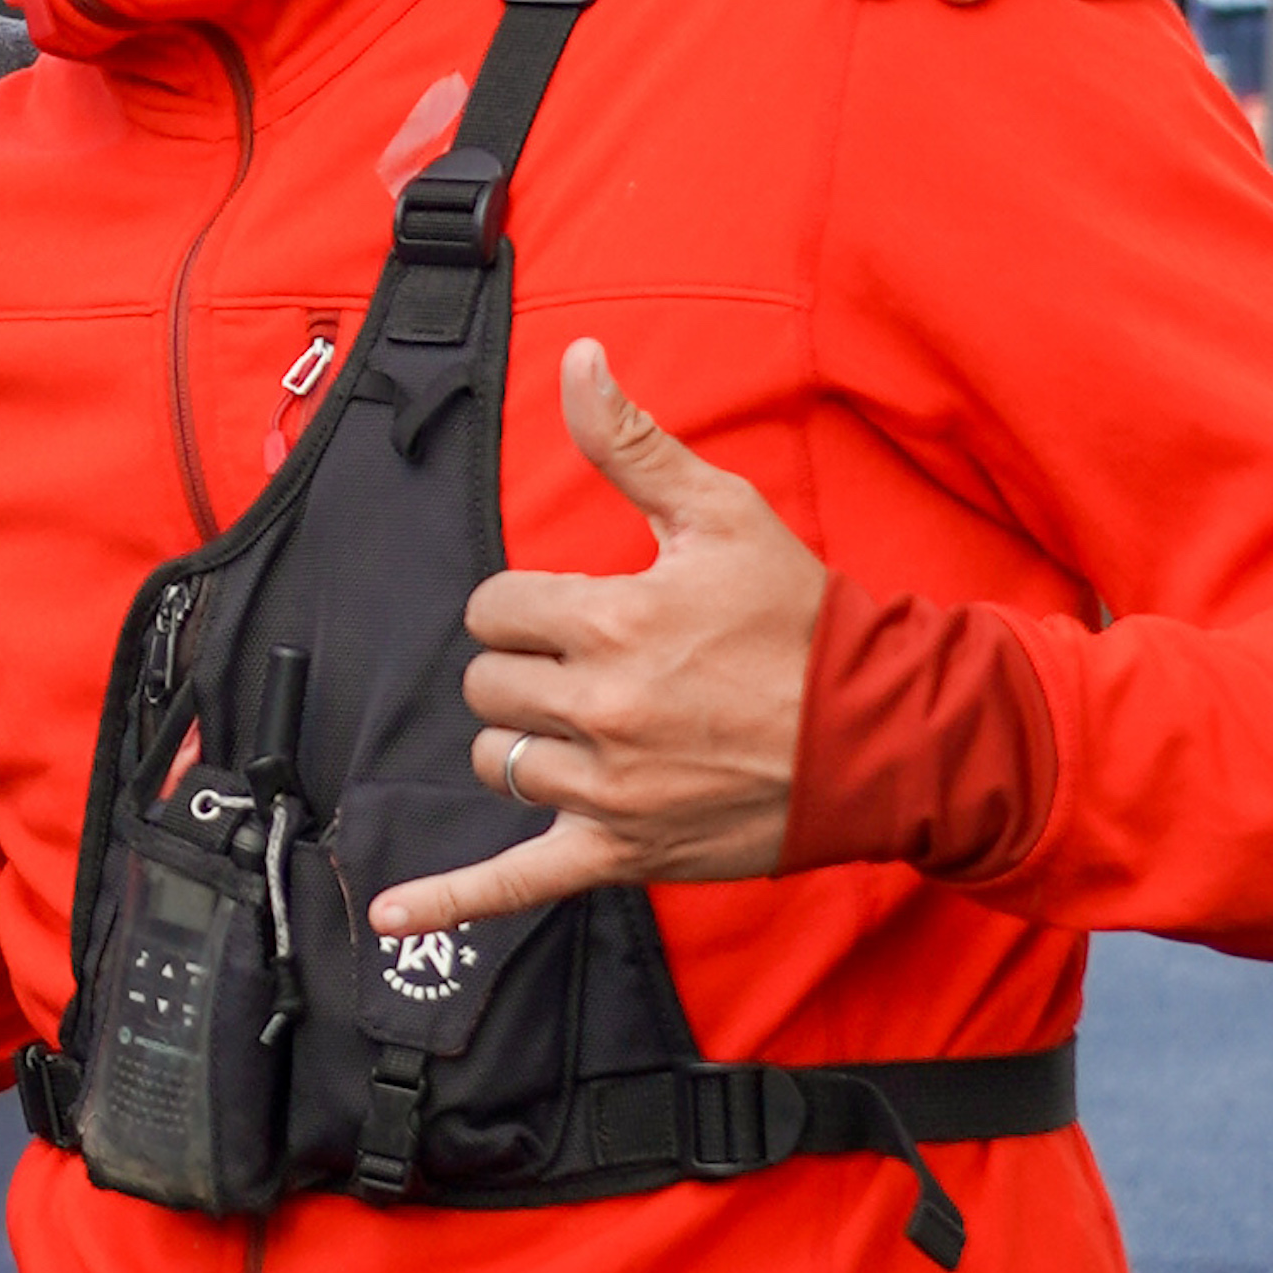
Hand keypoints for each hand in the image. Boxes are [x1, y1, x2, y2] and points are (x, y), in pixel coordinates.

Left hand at [367, 341, 824, 934]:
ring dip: (523, 740)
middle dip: (523, 666)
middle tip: (589, 661)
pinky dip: (449, 901)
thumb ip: (630, 440)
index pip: (493, 607)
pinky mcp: (621, 852)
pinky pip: (515, 885)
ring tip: (584, 723)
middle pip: (487, 683)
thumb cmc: (799, 618)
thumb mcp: (717, 511)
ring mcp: (606, 790)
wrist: (877, 732)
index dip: (525, 602)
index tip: (573, 605)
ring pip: (497, 761)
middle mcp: (599, 709)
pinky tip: (394, 914)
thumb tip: (576, 358)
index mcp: (611, 619)